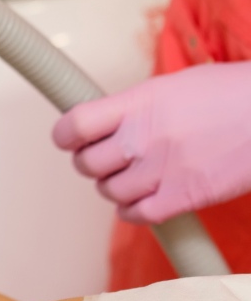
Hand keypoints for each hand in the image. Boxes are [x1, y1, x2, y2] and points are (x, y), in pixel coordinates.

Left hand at [52, 61, 250, 223]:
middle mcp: (144, 137)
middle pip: (86, 164)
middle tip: (109, 159)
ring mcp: (162, 169)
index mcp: (138, 103)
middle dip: (92, 163)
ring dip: (115, 187)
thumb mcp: (176, 85)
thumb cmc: (233, 95)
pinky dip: (133, 211)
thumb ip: (136, 106)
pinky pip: (136, 214)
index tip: (72, 139)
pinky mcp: (182, 197)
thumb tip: (105, 122)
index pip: (73, 126)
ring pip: (108, 191)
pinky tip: (145, 199)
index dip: (66, 136)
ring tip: (136, 176)